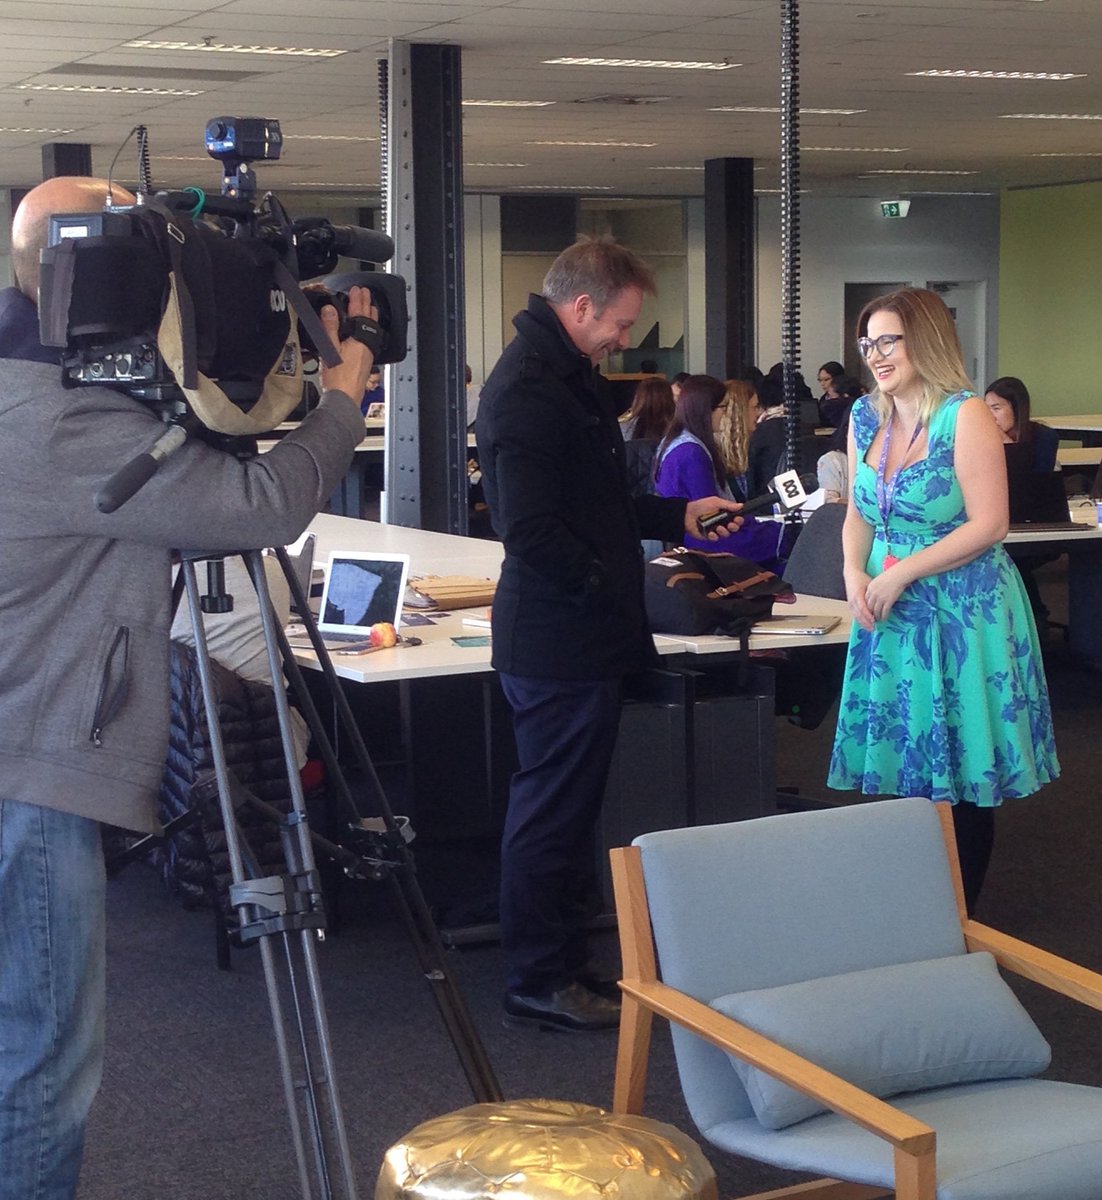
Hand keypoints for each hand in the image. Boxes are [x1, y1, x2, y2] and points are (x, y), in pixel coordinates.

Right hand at [320, 285, 377, 401]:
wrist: (344, 399)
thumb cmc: (338, 379)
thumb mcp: (330, 350)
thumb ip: (330, 328)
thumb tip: (329, 309)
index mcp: (359, 341)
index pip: (359, 314)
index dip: (357, 300)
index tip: (357, 289)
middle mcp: (367, 346)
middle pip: (368, 321)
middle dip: (366, 305)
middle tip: (366, 293)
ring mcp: (367, 355)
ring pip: (371, 330)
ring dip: (369, 316)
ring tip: (370, 307)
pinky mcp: (365, 362)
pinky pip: (369, 339)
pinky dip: (367, 329)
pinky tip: (364, 332)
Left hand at [684, 497, 743, 540]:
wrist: (686, 514)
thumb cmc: (700, 506)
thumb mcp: (715, 502)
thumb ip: (728, 504)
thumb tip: (741, 505)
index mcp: (725, 514)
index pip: (737, 519)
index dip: (739, 520)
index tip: (738, 519)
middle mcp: (722, 522)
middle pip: (734, 528)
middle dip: (734, 527)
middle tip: (730, 524)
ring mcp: (716, 530)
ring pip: (726, 534)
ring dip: (724, 531)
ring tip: (718, 527)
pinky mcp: (709, 536)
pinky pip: (715, 539)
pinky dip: (714, 536)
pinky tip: (710, 532)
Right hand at [844, 568, 875, 631]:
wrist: (852, 575)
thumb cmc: (862, 579)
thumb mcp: (870, 584)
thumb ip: (875, 594)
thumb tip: (884, 600)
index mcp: (857, 595)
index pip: (862, 608)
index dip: (868, 616)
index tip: (874, 620)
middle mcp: (852, 601)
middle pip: (859, 615)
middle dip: (866, 622)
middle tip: (873, 628)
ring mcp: (850, 603)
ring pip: (856, 616)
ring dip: (863, 623)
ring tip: (871, 628)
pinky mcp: (850, 605)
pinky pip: (855, 615)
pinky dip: (860, 621)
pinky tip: (865, 624)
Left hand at [863, 562, 908, 624]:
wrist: (899, 573)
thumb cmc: (892, 575)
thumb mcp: (880, 580)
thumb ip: (876, 587)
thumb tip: (877, 594)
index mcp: (870, 588)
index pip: (865, 600)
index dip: (867, 607)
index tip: (868, 612)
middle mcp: (873, 594)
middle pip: (869, 607)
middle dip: (870, 614)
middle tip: (872, 619)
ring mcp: (880, 598)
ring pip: (876, 611)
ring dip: (877, 617)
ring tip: (878, 620)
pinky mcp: (888, 601)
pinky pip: (884, 611)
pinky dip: (884, 616)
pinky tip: (885, 619)